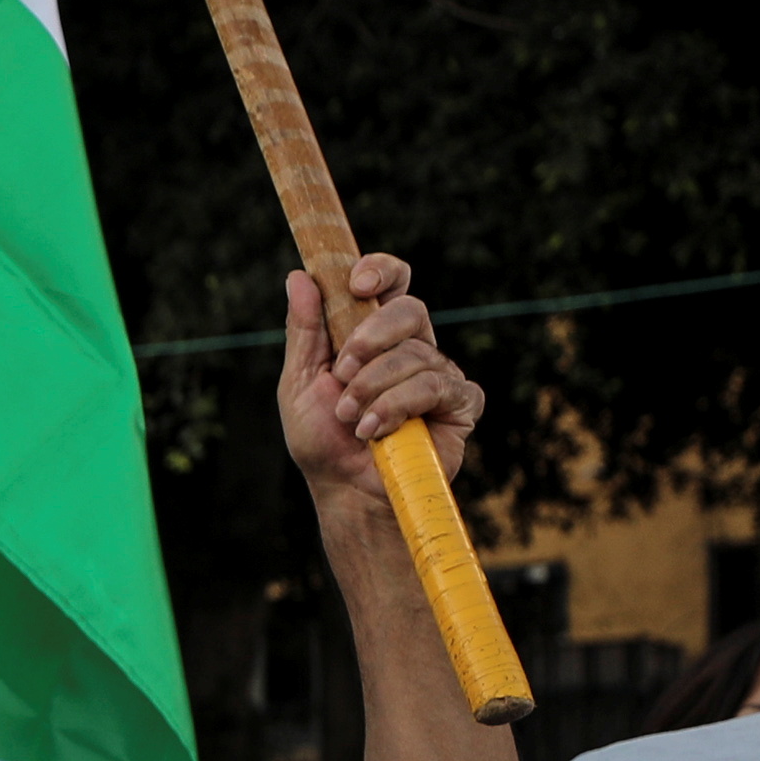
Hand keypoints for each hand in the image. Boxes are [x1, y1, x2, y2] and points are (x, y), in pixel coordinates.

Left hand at [274, 255, 479, 509]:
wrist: (344, 489)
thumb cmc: (322, 438)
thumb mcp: (300, 381)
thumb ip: (304, 330)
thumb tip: (299, 277)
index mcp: (376, 334)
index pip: (393, 283)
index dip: (381, 271)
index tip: (356, 284)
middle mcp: (413, 347)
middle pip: (411, 309)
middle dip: (370, 338)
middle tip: (342, 372)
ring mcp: (440, 373)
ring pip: (416, 354)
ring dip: (372, 387)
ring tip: (351, 419)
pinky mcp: (460, 404)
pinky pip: (436, 386)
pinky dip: (397, 407)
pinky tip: (376, 431)